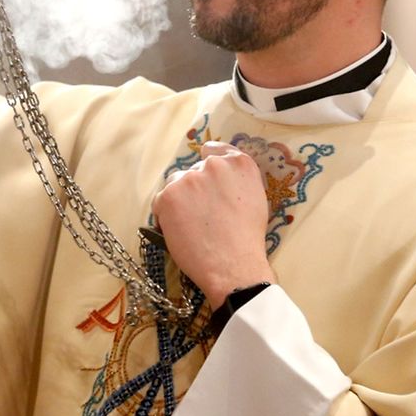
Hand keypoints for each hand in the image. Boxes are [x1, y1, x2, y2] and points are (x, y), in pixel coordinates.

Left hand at [151, 141, 275, 308]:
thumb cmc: (247, 240)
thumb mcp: (255, 199)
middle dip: (194, 190)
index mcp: (239, 164)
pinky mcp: (168, 195)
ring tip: (192, 227)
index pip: (214, 150)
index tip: (204, 177)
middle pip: (192, 172)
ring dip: (178, 201)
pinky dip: (165, 216)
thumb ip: (236, 180)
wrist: (233, 265)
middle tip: (202, 216)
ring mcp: (188, 178)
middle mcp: (213, 165)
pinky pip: (160, 202)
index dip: (207, 163)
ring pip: (174, 185)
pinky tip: (181, 232)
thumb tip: (218, 177)